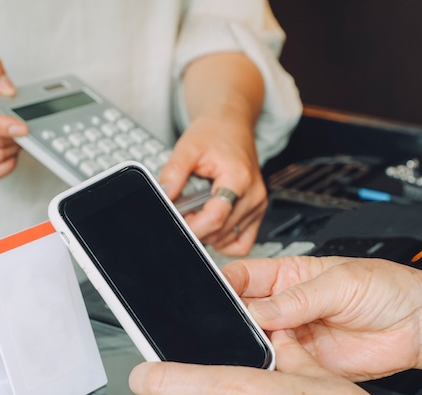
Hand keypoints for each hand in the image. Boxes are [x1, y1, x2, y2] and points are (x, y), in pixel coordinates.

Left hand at [159, 51, 267, 256]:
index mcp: (238, 178)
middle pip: (219, 232)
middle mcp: (253, 195)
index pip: (214, 219)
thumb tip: (164, 196)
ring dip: (207, 232)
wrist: (231, 124)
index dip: (191, 227)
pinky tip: (210, 224)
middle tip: (182, 210)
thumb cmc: (214, 132)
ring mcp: (258, 205)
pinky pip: (242, 242)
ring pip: (227, 239)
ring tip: (195, 210)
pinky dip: (224, 241)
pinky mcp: (257, 211)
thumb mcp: (187, 147)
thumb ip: (173, 173)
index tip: (176, 223)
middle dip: (195, 227)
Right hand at [222, 256, 421, 380]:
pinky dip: (272, 370)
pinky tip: (274, 366)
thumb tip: (258, 310)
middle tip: (235, 327)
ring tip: (257, 345)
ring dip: (251, 346)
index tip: (216, 295)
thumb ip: (298, 298)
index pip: (243, 276)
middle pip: (243, 312)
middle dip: (233, 320)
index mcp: (289, 276)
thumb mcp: (341, 283)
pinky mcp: (306, 364)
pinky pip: (279, 368)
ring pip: (256, 342)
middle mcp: (287, 306)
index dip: (226, 284)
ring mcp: (295, 336)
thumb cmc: (390, 290)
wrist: (420, 326)